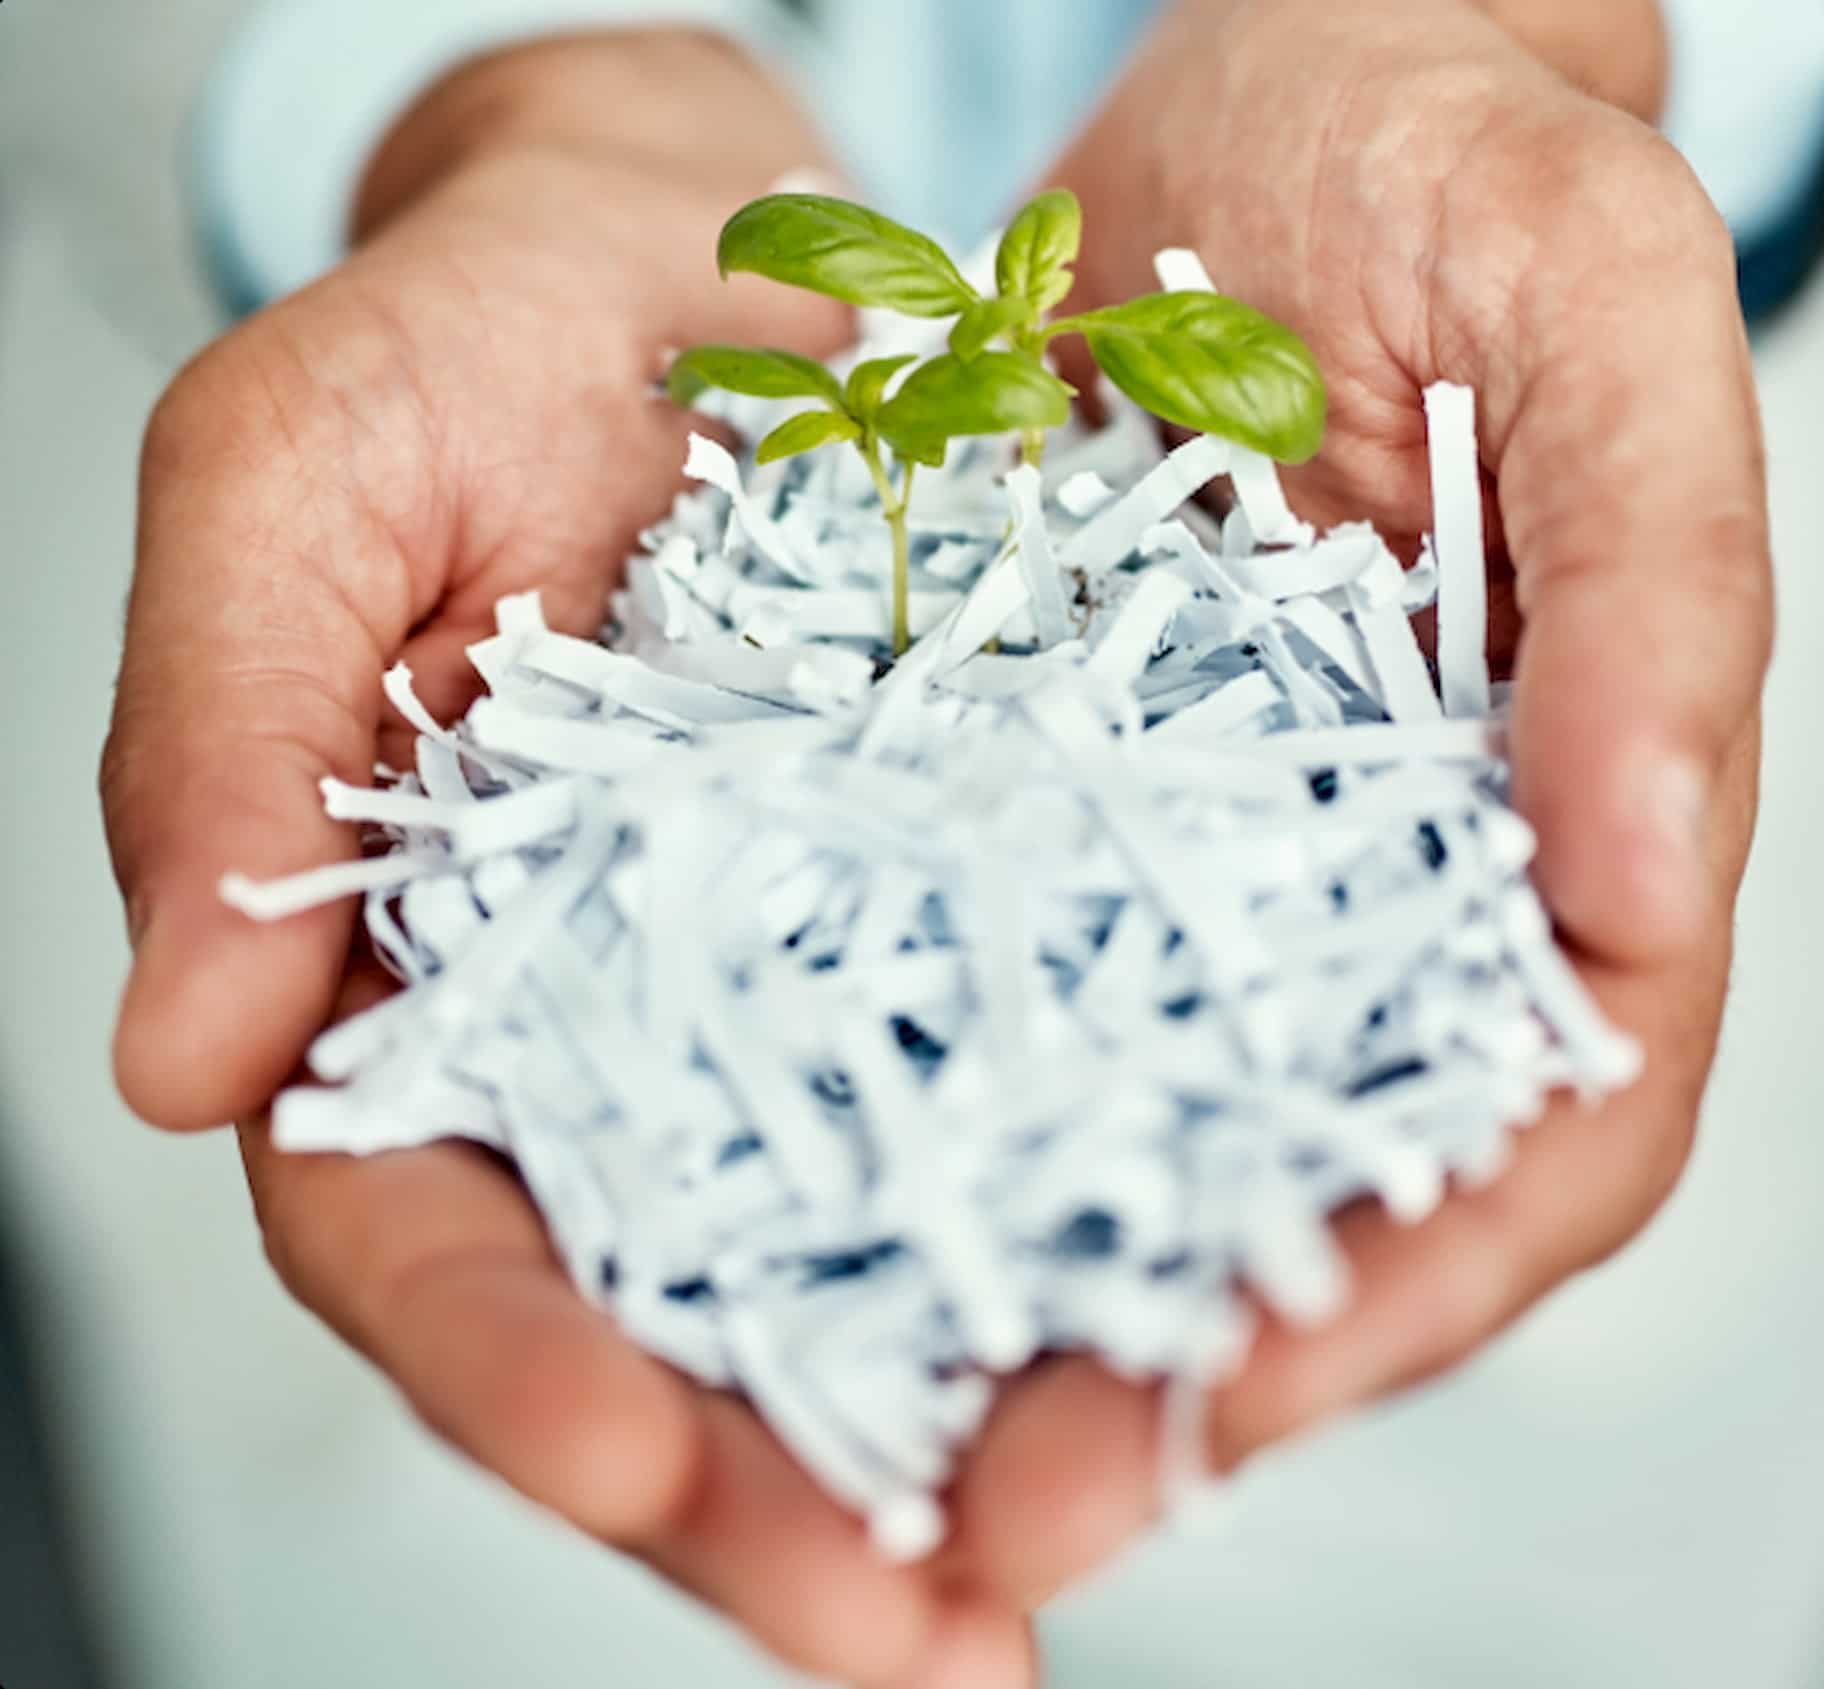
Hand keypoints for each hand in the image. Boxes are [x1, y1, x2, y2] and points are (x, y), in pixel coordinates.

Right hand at [102, 34, 1033, 1686]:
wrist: (718, 265)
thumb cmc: (478, 339)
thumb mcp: (303, 473)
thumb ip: (220, 734)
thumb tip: (174, 1058)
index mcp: (418, 971)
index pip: (423, 1226)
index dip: (509, 1364)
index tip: (630, 1459)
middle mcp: (618, 1028)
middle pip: (664, 1312)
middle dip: (764, 1495)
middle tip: (907, 1637)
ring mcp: (806, 990)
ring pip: (860, 1257)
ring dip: (951, 1428)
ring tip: (1059, 1557)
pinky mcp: (974, 919)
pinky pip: (1036, 1087)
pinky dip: (1097, 1216)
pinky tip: (1186, 1314)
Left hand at [922, 0, 1771, 1606]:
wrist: (1259, 110)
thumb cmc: (1462, 178)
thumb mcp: (1595, 310)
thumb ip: (1662, 587)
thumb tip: (1651, 876)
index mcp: (1553, 835)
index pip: (1533, 1133)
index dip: (1410, 1288)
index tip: (1240, 1402)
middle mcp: (1365, 896)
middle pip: (1300, 1197)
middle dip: (1162, 1373)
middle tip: (986, 1511)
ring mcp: (1191, 865)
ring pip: (1111, 1132)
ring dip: (990, 1291)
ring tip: (844, 1422)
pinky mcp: (1031, 797)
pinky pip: (951, 974)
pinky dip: (872, 1097)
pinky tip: (755, 1191)